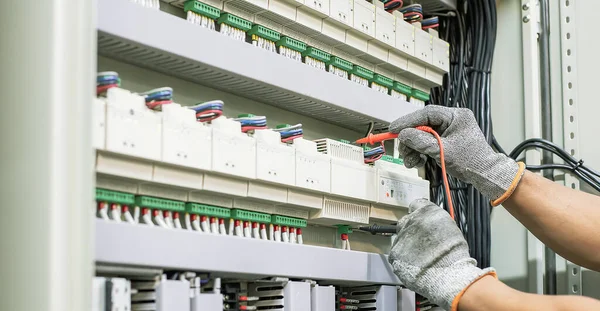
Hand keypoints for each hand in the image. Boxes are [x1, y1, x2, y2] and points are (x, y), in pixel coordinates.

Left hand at [388, 199, 495, 310]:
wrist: (447, 273)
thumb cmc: (453, 254)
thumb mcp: (449, 227)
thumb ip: (435, 220)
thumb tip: (431, 222)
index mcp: (426, 212)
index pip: (416, 205)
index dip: (418, 213)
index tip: (420, 219)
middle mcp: (411, 221)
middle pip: (405, 221)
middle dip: (411, 230)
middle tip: (421, 241)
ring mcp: (401, 237)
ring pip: (400, 238)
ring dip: (407, 244)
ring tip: (420, 256)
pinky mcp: (395, 253)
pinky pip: (396, 253)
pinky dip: (403, 258)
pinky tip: (415, 263)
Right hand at [389, 105, 520, 200]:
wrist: (484, 174)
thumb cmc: (470, 161)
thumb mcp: (442, 151)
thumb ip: (421, 141)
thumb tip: (403, 134)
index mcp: (456, 116)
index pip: (427, 113)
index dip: (408, 121)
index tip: (394, 128)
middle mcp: (452, 119)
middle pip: (422, 125)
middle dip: (410, 139)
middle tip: (402, 150)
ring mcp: (448, 130)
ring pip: (422, 135)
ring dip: (413, 148)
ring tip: (410, 161)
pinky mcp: (445, 140)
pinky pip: (427, 142)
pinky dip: (419, 151)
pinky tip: (417, 161)